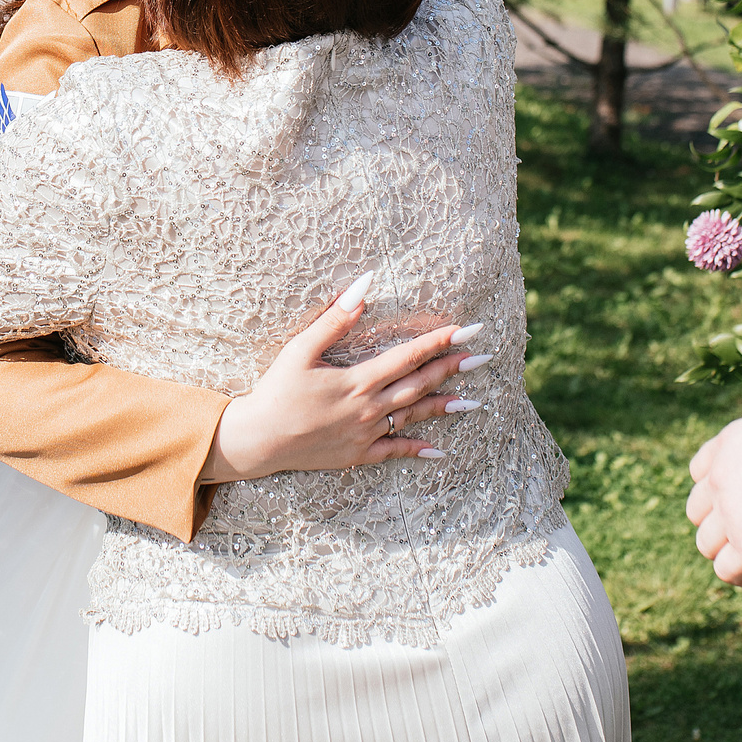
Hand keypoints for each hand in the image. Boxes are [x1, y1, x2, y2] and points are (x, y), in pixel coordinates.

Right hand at [201, 272, 485, 482]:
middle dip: (451, 369)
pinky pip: (393, 451)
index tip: (465, 329)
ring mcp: (365, 434)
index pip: (407, 356)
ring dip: (443, 407)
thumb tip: (363, 286)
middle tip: (481, 357)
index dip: (438, 342)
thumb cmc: (276, 390)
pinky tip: (438, 451)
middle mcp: (368, 408)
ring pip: (413, 418)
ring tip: (474, 400)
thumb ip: (335, 320)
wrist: (259, 439)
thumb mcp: (300, 349)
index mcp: (358, 381)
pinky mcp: (357, 454)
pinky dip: (416, 450)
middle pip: (418, 385)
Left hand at [686, 412, 741, 587]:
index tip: (737, 504)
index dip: (715, 491)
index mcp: (731, 442)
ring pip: (706, 543)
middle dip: (719, 524)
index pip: (699, 470)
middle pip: (697, 510)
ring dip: (728, 554)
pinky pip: (725, 570)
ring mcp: (730, 512)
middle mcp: (722, 476)